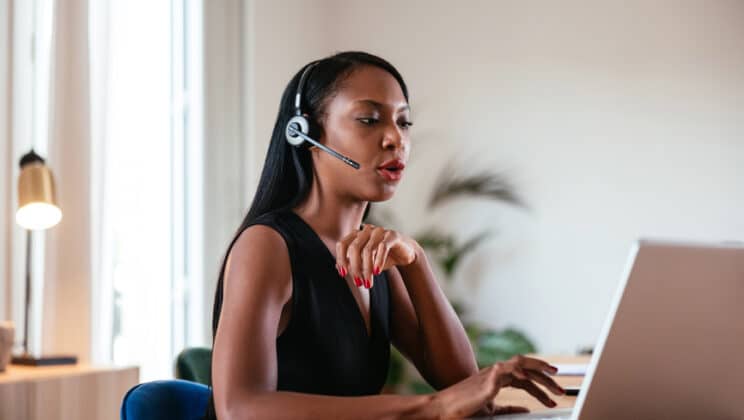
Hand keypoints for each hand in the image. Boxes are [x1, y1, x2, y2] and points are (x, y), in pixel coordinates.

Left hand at [335, 224, 417, 288]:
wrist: (405, 254)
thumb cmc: (382, 257)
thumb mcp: (365, 263)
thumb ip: (352, 263)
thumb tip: (337, 267)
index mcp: (357, 234)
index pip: (343, 244)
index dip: (341, 259)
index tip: (343, 274)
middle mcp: (366, 230)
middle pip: (354, 248)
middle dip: (355, 268)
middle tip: (358, 283)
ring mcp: (379, 231)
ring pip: (368, 250)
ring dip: (366, 269)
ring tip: (368, 283)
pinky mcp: (392, 235)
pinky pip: (382, 247)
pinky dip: (378, 261)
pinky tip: (377, 272)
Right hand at [423, 355, 565, 418]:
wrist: (444, 409)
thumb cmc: (464, 409)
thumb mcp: (492, 410)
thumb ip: (509, 408)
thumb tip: (527, 408)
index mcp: (497, 378)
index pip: (524, 376)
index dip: (540, 384)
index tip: (553, 395)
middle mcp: (496, 371)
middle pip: (527, 366)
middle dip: (546, 376)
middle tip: (561, 388)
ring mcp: (492, 372)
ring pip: (522, 364)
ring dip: (541, 372)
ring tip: (555, 382)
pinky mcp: (489, 379)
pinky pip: (510, 371)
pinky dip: (523, 374)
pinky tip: (533, 384)